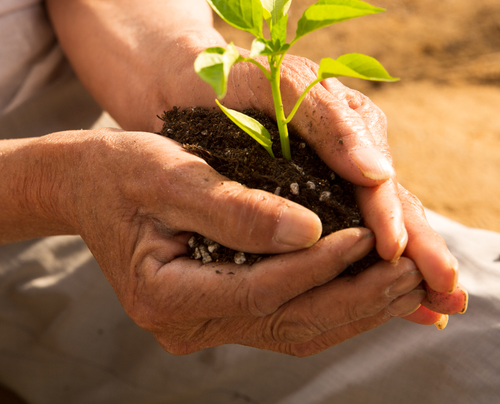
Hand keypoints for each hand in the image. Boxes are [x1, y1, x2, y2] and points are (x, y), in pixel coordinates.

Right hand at [63, 129, 433, 355]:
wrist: (84, 184)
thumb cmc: (120, 168)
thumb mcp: (169, 173)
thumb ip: (236, 206)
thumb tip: (313, 230)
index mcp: (165, 295)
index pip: (263, 289)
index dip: (321, 264)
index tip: (371, 233)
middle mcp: (185, 325)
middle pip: (289, 324)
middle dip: (357, 299)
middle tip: (415, 273)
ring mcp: (202, 325)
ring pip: (296, 330)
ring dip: (356, 308)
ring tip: (410, 283)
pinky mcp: (219, 313)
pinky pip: (287, 318)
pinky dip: (334, 301)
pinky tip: (373, 284)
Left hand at [224, 54, 467, 323]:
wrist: (185, 81)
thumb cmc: (228, 77)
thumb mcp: (279, 83)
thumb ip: (327, 120)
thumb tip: (378, 175)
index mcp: (346, 125)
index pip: (377, 181)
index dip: (392, 219)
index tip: (400, 255)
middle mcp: (346, 155)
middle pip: (391, 210)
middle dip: (422, 252)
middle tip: (450, 294)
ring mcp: (329, 179)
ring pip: (373, 229)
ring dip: (406, 268)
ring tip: (442, 307)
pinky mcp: (307, 200)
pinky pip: (343, 237)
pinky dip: (367, 269)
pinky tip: (400, 305)